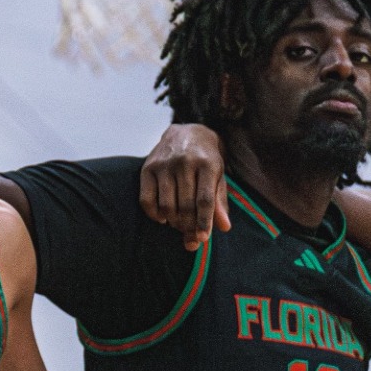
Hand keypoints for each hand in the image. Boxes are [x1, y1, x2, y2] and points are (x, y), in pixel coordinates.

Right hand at [139, 123, 229, 249]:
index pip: (204, 200)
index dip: (204, 221)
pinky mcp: (148, 168)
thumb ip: (219, 201)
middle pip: (185, 205)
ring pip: (166, 205)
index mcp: (207, 164)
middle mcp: (184, 162)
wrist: (187, 132)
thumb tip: (224, 228)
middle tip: (190, 234)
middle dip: (188, 225)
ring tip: (178, 226)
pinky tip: (162, 218)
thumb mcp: (217, 176)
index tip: (202, 238)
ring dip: (172, 222)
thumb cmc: (206, 159)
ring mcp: (164, 165)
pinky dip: (154, 214)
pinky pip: (147, 200)